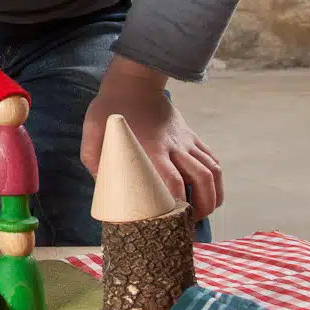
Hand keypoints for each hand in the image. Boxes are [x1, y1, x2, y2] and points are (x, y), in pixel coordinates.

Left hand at [81, 57, 223, 220]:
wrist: (134, 82)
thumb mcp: (94, 134)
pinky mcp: (193, 137)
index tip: (174, 223)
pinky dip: (216, 180)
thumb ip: (96, 162)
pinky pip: (213, 160)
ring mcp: (187, 141)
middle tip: (189, 226)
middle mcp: (174, 146)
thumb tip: (104, 189)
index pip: (173, 182)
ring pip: (213, 172)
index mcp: (150, 148)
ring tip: (202, 214)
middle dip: (201, 207)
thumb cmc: (111, 110)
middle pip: (201, 180)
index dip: (178, 205)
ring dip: (213, 196)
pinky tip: (209, 193)